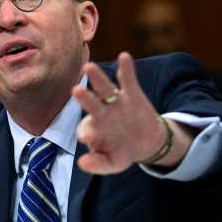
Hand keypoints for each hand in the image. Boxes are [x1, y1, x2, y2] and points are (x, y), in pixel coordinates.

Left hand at [72, 52, 192, 173]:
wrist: (146, 143)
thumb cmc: (121, 152)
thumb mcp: (112, 163)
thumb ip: (97, 164)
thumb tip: (82, 164)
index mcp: (92, 128)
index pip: (86, 128)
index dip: (86, 132)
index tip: (87, 136)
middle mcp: (100, 112)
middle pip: (90, 103)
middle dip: (84, 97)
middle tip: (76, 90)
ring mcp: (115, 102)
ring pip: (104, 88)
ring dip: (98, 77)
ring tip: (90, 67)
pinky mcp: (131, 95)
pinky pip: (127, 80)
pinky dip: (126, 69)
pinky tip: (124, 57)